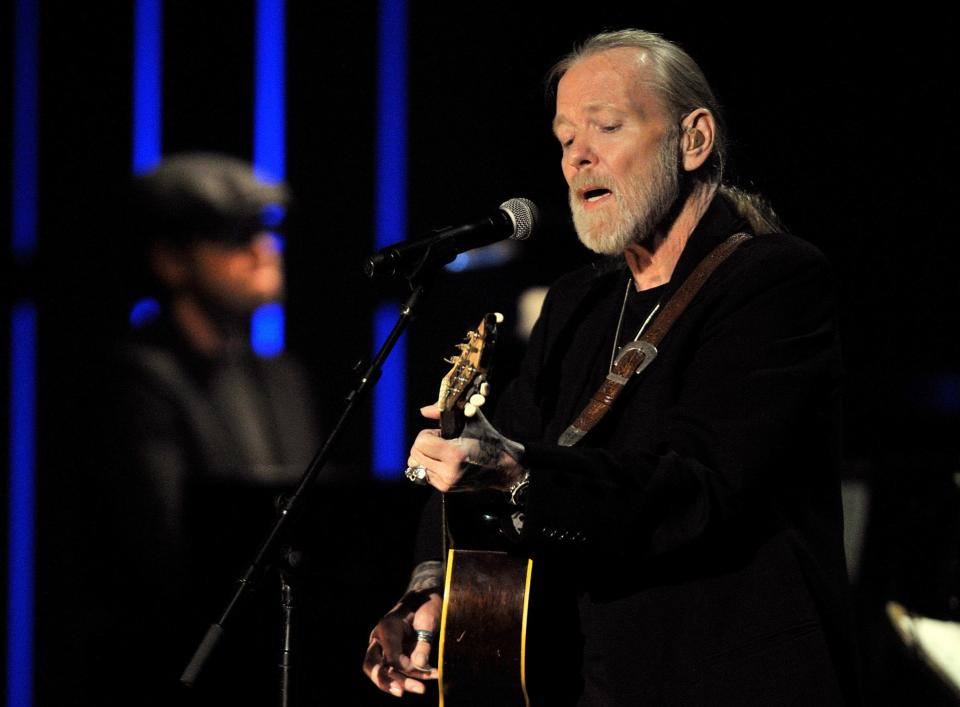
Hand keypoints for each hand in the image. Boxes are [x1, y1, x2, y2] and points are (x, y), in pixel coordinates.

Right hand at [363, 590, 440, 696]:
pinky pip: (395, 670)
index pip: (388, 654)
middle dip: (387, 681)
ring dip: (401, 682)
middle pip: (373, 665)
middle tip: (402, 692)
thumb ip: (423, 643)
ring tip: (420, 690)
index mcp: (386, 626)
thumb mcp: (429, 620)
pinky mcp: (392, 654)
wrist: (426, 597)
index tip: (418, 668)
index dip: (401, 665)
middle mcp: (380, 638)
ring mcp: (384, 647)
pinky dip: (410, 677)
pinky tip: (427, 679)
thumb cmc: (427, 605)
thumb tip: (419, 664)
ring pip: (382, 671)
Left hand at [409, 405, 525, 492]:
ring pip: (416, 465)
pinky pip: (423, 474)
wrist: (503, 467)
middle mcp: (448, 472)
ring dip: (425, 455)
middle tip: (440, 442)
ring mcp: (446, 483)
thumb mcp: (470, 420)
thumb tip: (423, 410)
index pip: (421, 442)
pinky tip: (443, 461)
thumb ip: (443, 412)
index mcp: (454, 454)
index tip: (440, 433)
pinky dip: (429, 465)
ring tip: (441, 452)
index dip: (428, 434)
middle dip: (424, 444)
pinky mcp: (445, 489)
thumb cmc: (488, 440)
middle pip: (415, 454)